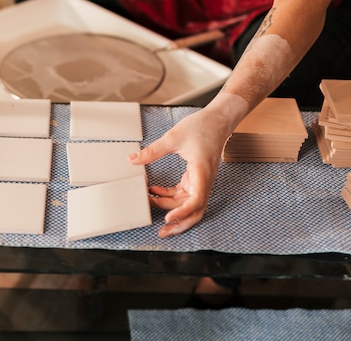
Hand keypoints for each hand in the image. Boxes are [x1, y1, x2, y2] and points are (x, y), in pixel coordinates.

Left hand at [128, 106, 234, 237]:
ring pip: (188, 205)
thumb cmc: (202, 127)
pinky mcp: (196, 178)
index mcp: (202, 172)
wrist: (218, 120)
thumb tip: (132, 159)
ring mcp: (201, 181)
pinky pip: (184, 194)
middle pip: (194, 210)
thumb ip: (153, 151)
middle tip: (161, 231)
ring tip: (151, 208)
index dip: (183, 213)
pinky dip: (170, 197)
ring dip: (171, 210)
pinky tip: (155, 192)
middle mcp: (204, 181)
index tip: (169, 218)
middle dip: (178, 223)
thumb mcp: (173, 137)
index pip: (196, 200)